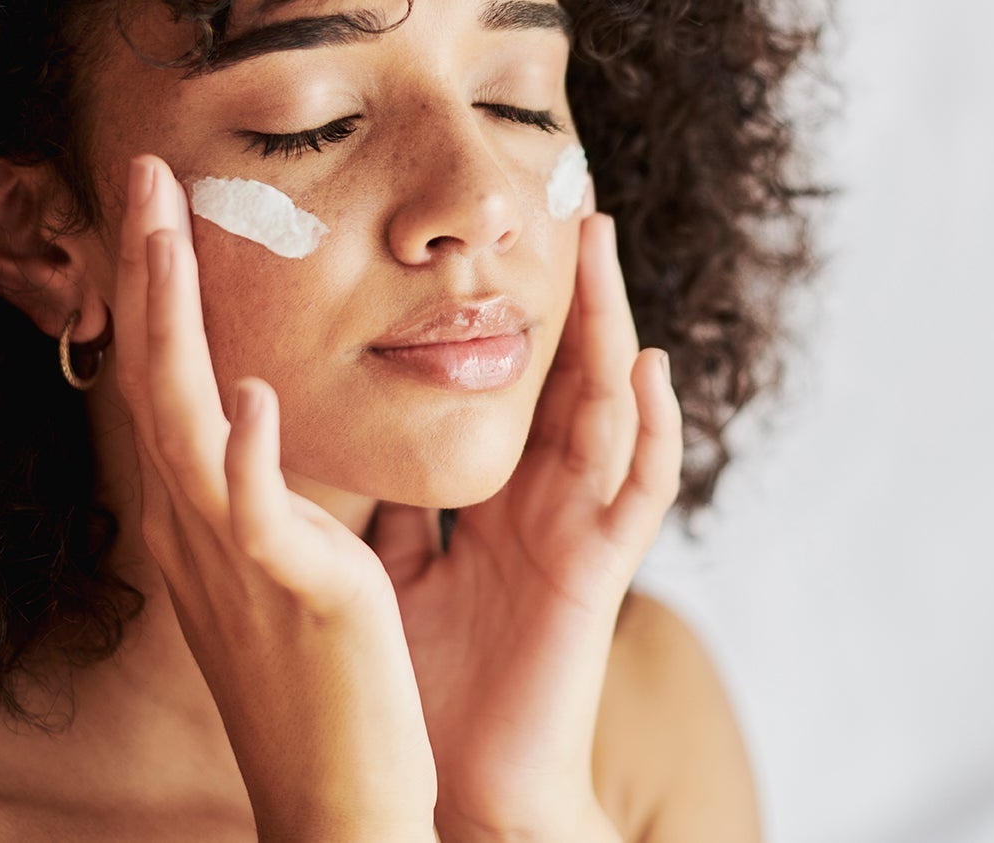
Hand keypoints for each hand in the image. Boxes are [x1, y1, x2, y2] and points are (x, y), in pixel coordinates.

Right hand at [113, 154, 437, 842]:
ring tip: (167, 231)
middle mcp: (197, 524)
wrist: (336, 792)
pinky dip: (247, 454)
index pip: (167, 378)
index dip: (157, 290)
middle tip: (148, 177)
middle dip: (150, 272)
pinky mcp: (292, 592)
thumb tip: (261, 418)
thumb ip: (262, 487)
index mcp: (202, 511)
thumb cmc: (311, 676)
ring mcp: (234, 556)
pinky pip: (257, 514)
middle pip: (158, 376)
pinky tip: (251, 394)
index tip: (160, 207)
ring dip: (174, 322)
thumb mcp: (275, 562)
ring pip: (188, 420)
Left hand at [370, 212, 683, 841]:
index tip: (505, 242)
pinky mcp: (596, 576)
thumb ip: (389, 499)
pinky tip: (649, 369)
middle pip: (566, 380)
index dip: (515, 317)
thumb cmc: (417, 681)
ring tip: (606, 251)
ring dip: (611, 328)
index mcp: (492, 500)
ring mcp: (575, 533)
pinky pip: (635, 495)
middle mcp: (542, 505)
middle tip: (572, 208)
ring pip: (606, 412)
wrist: (436, 785)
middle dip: (573, 298)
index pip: (512, 388)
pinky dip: (650, 431)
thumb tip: (343, 432)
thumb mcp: (392, 565)